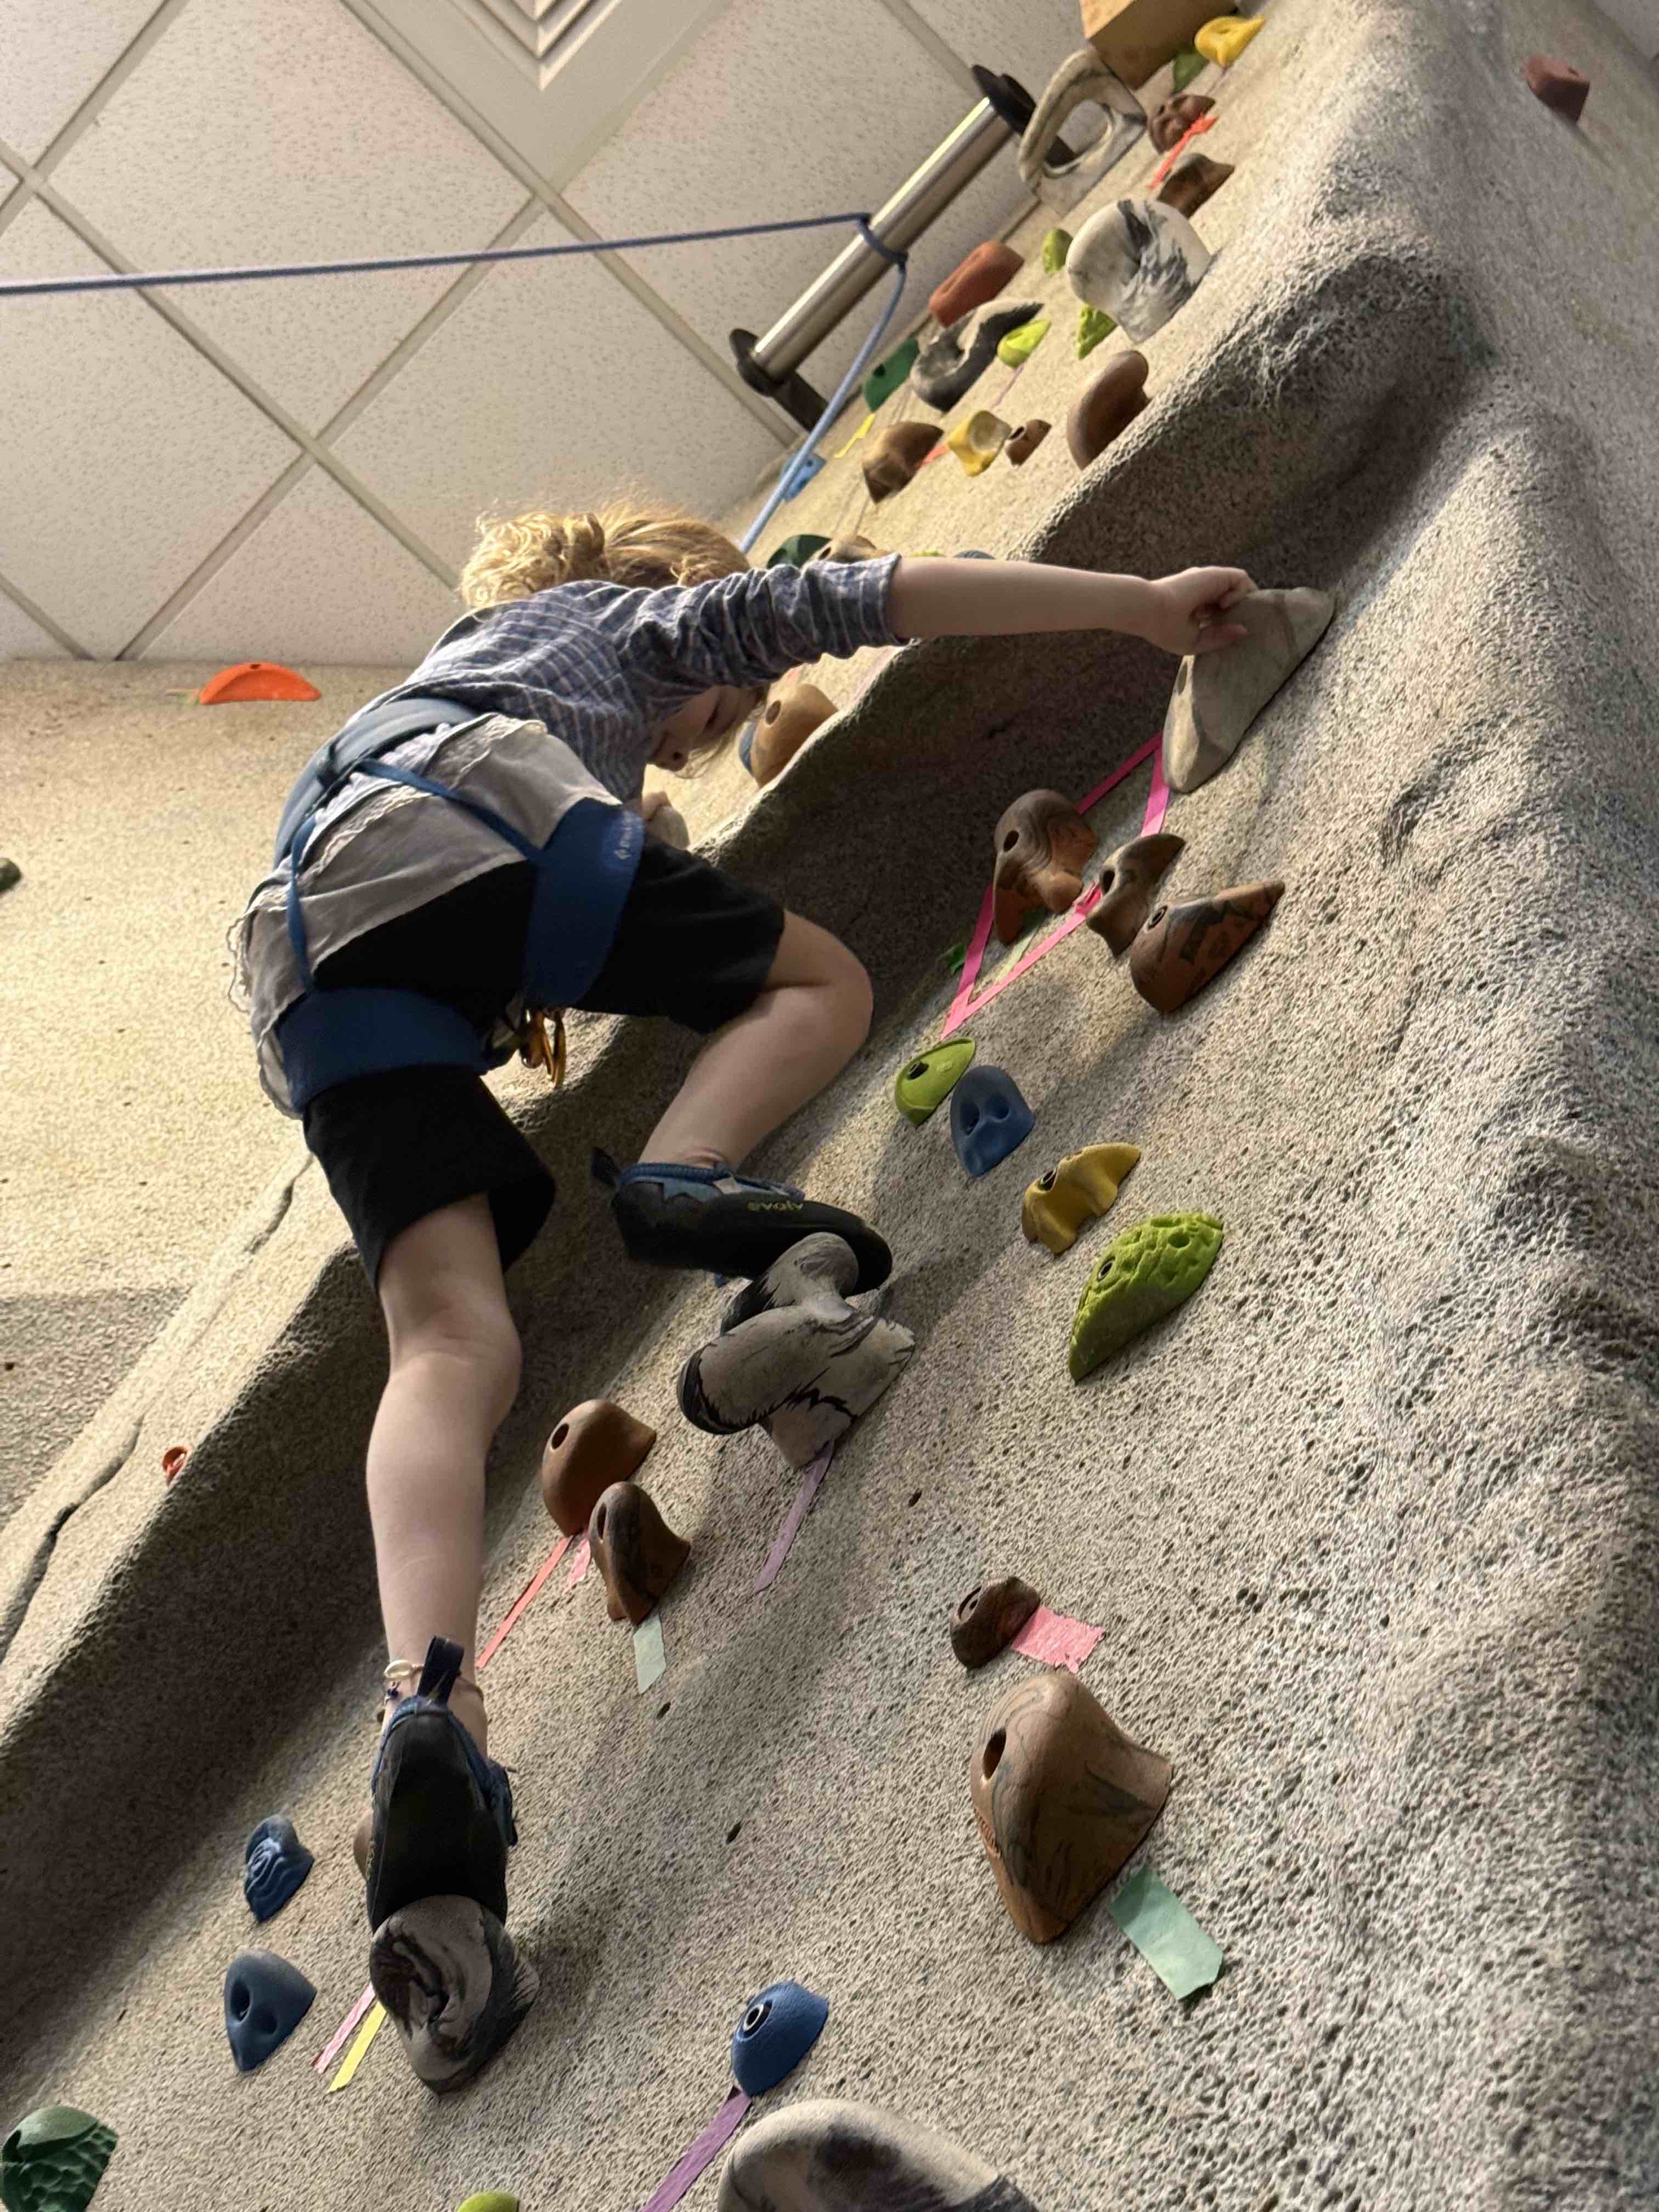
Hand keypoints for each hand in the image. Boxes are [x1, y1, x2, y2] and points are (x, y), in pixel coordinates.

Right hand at [1140, 567, 1255, 656]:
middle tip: (1240, 625)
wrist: (1150, 610)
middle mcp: (1206, 591)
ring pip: (1241, 587)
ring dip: (1243, 602)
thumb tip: (1245, 631)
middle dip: (1243, 610)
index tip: (1232, 632)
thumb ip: (1219, 637)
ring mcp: (1210, 582)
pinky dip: (1241, 592)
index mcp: (1199, 606)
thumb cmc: (1166, 629)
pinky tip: (1225, 605)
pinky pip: (1241, 579)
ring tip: (1232, 616)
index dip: (1233, 619)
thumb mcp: (1196, 641)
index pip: (1224, 609)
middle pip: (1235, 597)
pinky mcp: (1215, 575)